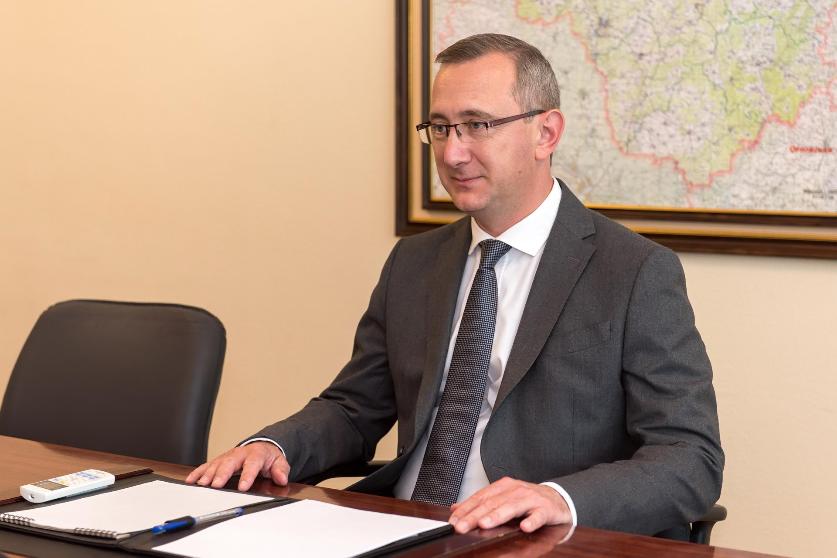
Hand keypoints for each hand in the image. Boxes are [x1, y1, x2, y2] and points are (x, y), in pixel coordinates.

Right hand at [185, 442, 289, 491]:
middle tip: (216, 485)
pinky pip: (207, 465)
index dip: (247, 475)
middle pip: (230, 462)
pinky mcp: (220, 460)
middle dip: (222, 474)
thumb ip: (281, 470)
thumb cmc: (268, 457)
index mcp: (256, 454)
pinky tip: (192, 480)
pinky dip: (198, 472)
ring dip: (208, 474)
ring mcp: (228, 456)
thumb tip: (282, 478)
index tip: (243, 486)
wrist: (261, 447)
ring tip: (202, 484)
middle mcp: (240, 454)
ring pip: (217, 463)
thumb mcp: (279, 462)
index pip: (252, 464)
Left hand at [448, 477, 571, 533]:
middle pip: (492, 503)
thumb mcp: (502, 498)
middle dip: (475, 516)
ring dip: (497, 516)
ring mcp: (530, 499)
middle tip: (462, 526)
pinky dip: (531, 521)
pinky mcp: (545, 509)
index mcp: (503, 487)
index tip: (453, 521)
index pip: (480, 497)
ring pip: (512, 507)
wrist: (557, 498)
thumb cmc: (527, 500)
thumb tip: (456, 508)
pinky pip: (538, 516)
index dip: (466, 509)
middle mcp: (515, 490)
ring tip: (484, 524)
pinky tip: (525, 527)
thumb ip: (480, 503)